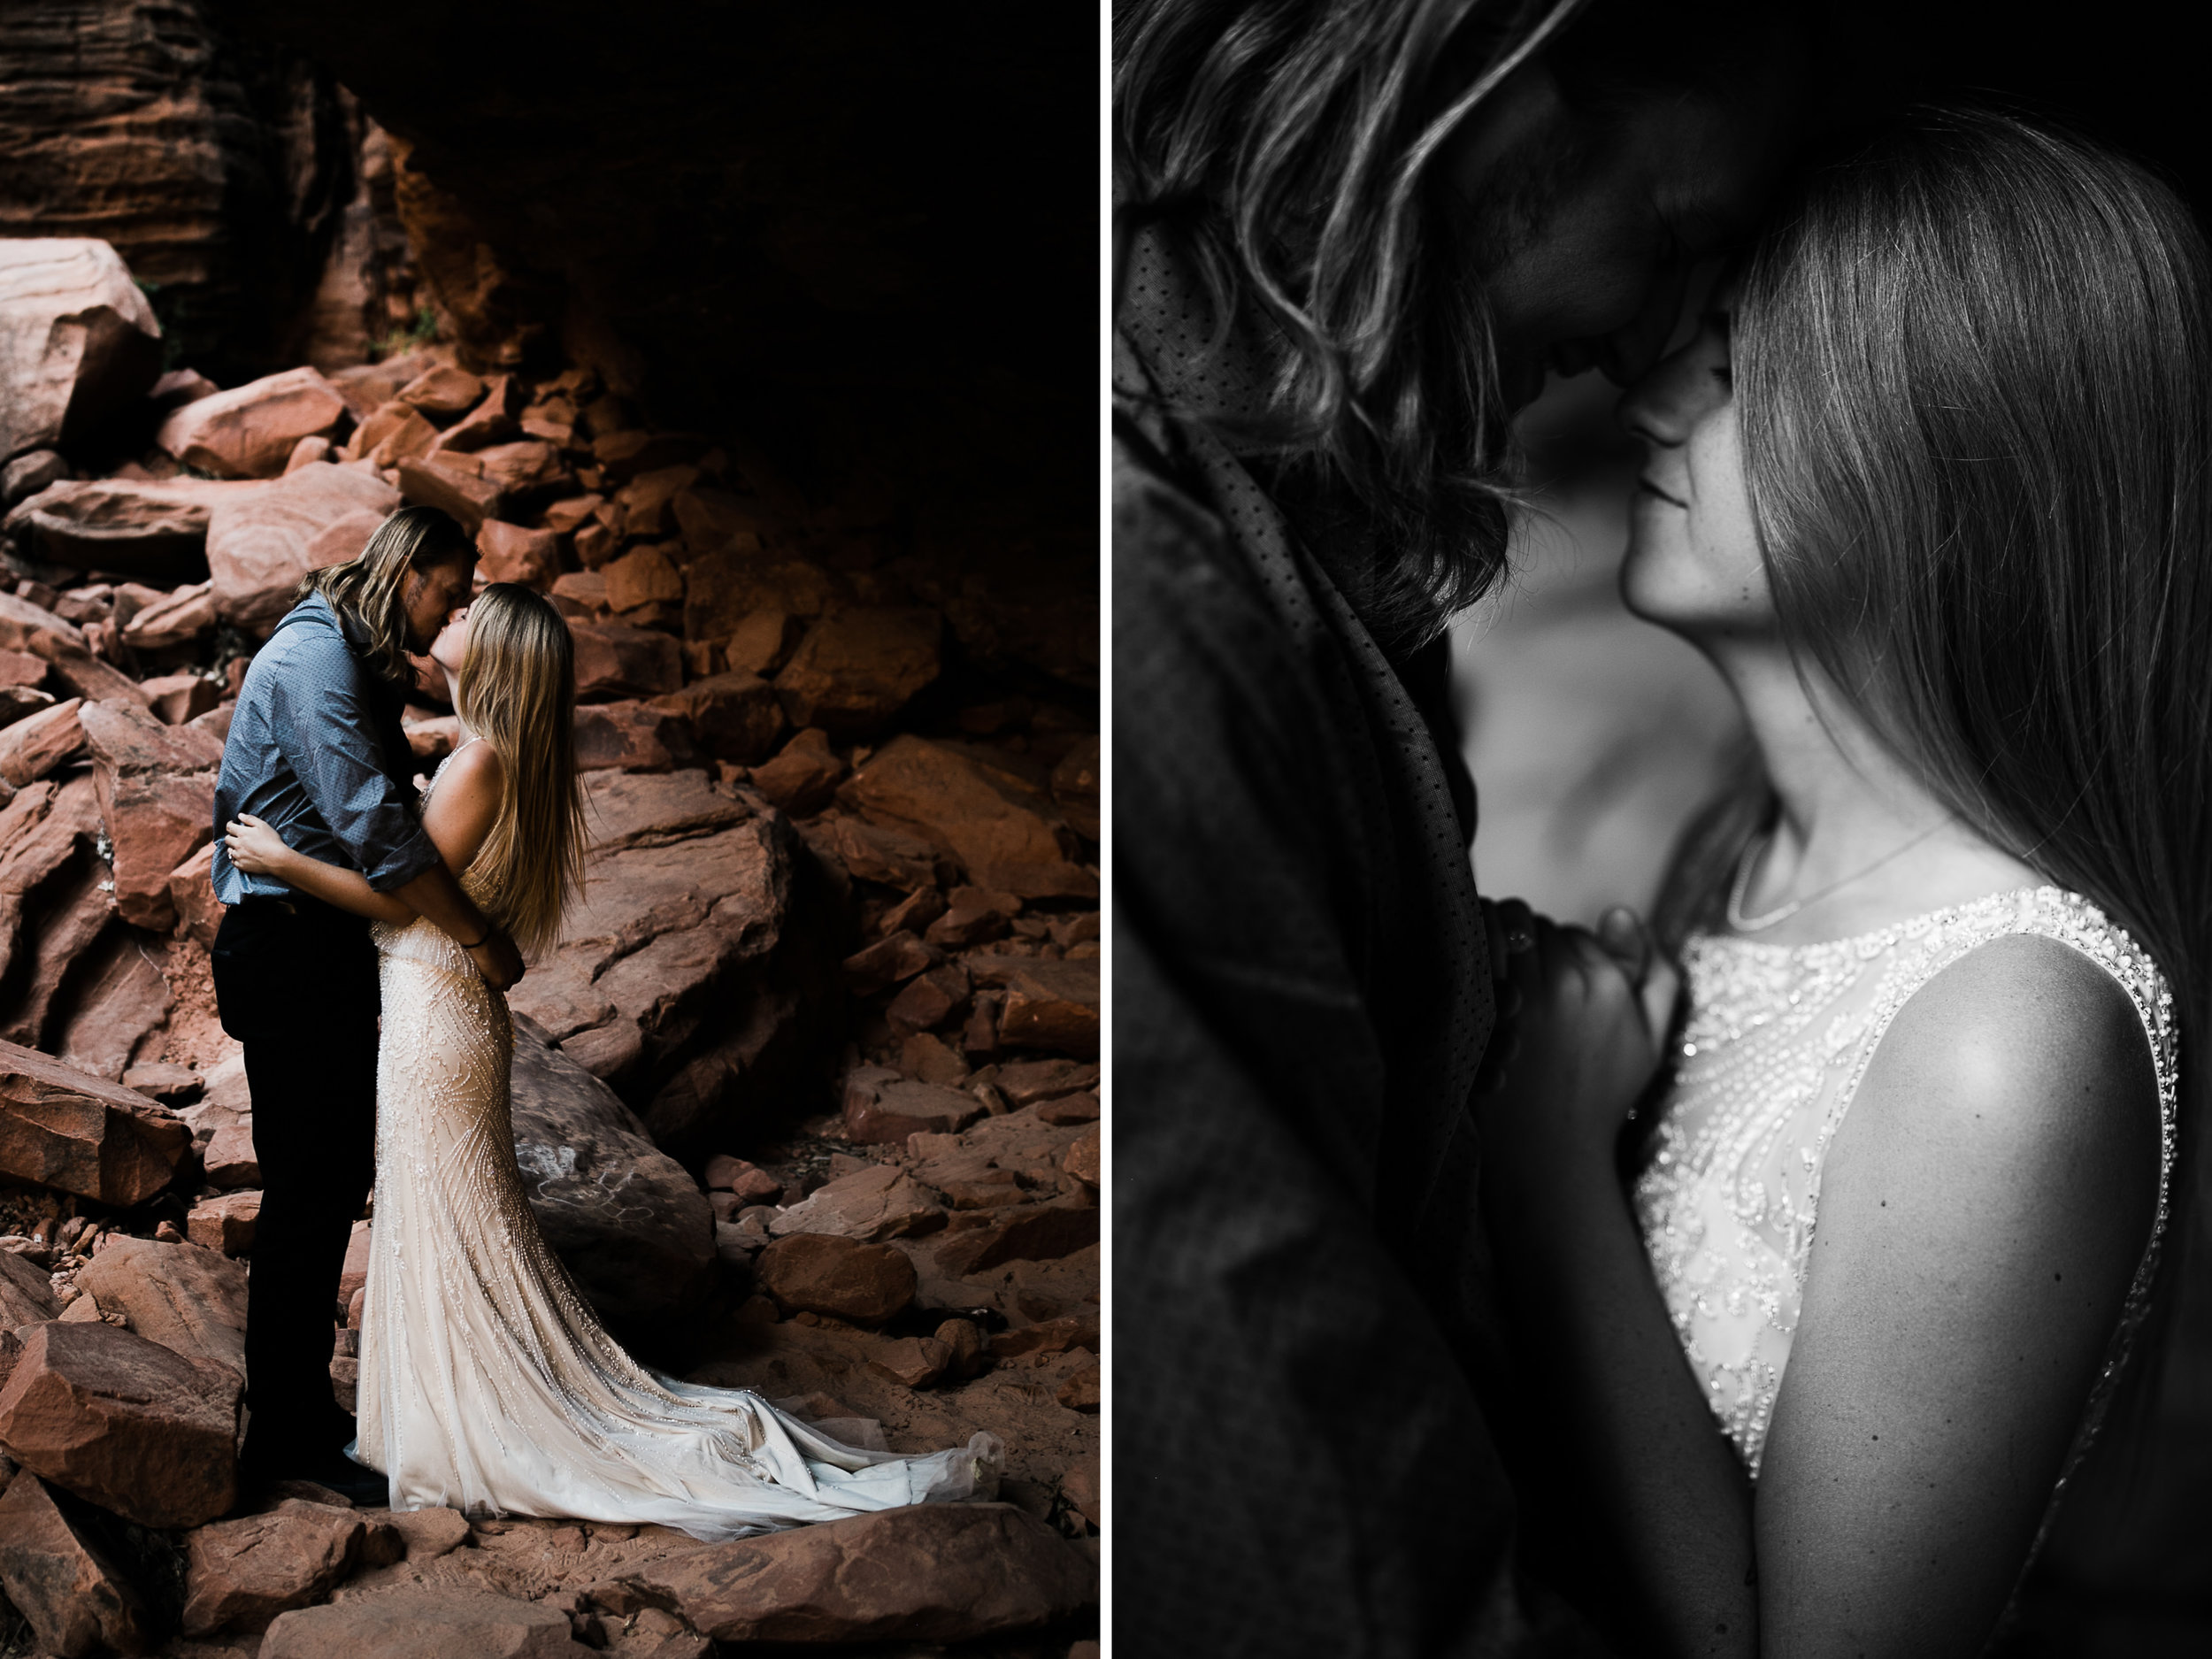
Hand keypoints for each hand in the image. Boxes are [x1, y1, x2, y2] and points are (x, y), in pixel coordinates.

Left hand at [224, 814, 293, 878]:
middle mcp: (238, 844)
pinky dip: (236, 858)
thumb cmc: (272, 841)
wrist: (278, 859)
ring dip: (233, 847)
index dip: (230, 824)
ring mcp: (239, 856)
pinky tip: (242, 856)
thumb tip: (240, 815)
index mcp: (242, 833)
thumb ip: (250, 819)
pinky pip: (233, 861)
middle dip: (230, 836)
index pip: (229, 827)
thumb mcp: (263, 825)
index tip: (232, 824)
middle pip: (227, 839)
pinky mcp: (242, 865)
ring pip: (229, 850)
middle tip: (237, 836)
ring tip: (240, 847)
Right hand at [468, 927, 524, 991]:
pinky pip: (494, 988)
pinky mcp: (500, 981)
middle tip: (496, 981)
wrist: (482, 941)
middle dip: (506, 982)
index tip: (506, 975)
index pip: (519, 970)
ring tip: (488, 982)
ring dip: (497, 985)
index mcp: (517, 956)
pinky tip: (483, 981)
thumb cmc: (488, 937)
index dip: (512, 973)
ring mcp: (509, 975)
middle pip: (514, 980)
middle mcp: (516, 967)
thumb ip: (505, 949)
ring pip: (504, 986)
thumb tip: (501, 950)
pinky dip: (488, 986)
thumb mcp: (502, 941)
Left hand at [1474, 906, 1680, 1178]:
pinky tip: (1463, 976)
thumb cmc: (1599, 1097)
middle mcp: (1565, 984)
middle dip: (1519, 941)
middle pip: (1530, 924)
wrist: (1549, 1156)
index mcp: (1608, 984)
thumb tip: (1616, 910)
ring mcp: (1520, 996)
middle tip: (1511, 978)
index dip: (1552, 953)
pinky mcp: (1482, 1011)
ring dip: (1488, 937)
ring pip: (1499, 926)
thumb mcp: (1649, 1040)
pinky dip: (1465, 951)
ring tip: (1484, 971)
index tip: (1545, 983)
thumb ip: (1652, 973)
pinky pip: (1470, 949)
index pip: (1568, 932)